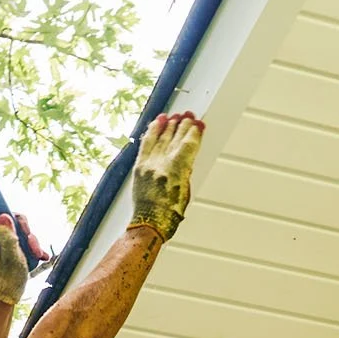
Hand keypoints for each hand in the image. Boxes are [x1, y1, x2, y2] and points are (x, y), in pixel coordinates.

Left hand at [0, 190, 45, 304]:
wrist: (7, 297)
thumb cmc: (9, 280)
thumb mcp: (12, 258)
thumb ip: (8, 237)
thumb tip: (3, 216)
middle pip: (6, 217)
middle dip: (23, 225)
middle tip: (31, 239)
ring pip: (15, 227)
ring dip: (29, 237)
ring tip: (37, 252)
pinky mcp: (5, 246)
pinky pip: (19, 237)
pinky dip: (30, 245)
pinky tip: (39, 255)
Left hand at [129, 110, 204, 242]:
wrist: (150, 222)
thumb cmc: (170, 213)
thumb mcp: (185, 189)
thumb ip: (185, 170)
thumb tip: (185, 154)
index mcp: (178, 170)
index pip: (188, 144)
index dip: (194, 132)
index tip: (199, 124)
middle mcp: (164, 163)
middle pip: (175, 137)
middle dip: (183, 125)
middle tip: (189, 116)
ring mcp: (150, 163)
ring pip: (162, 137)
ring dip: (170, 125)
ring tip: (177, 115)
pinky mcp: (140, 165)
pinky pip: (147, 142)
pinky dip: (153, 130)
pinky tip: (158, 121)